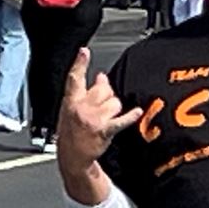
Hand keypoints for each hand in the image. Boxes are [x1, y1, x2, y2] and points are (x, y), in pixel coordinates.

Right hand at [56, 53, 135, 180]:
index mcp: (71, 101)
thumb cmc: (72, 131)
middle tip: (104, 103)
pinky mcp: (103, 130)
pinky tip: (137, 112)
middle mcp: (81, 108)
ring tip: (107, 117)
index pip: (74, 79)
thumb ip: (85, 92)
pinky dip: (131, 116)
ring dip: (115, 108)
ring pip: (114, 102)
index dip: (79, 64)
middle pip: (103, 89)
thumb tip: (102, 77)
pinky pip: (121, 119)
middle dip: (107, 93)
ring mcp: (92, 119)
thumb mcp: (72, 108)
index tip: (84, 51)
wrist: (72, 156)